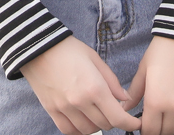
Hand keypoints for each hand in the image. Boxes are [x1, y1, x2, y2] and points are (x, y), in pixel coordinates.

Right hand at [21, 35, 141, 134]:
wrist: (38, 47)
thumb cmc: (69, 49)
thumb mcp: (95, 58)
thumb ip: (112, 81)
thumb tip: (125, 98)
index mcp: (94, 87)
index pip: (118, 117)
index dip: (130, 124)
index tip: (135, 123)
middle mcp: (80, 102)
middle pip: (105, 124)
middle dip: (114, 119)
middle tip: (113, 109)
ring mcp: (65, 108)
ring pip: (88, 130)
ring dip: (97, 124)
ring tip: (97, 112)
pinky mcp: (52, 111)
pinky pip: (69, 131)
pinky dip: (79, 129)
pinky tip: (83, 120)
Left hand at [123, 36, 173, 134]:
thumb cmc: (164, 48)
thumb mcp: (144, 68)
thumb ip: (135, 91)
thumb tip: (125, 106)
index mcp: (156, 100)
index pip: (150, 131)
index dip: (146, 131)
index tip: (145, 126)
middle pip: (167, 132)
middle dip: (160, 128)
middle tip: (156, 119)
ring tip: (171, 111)